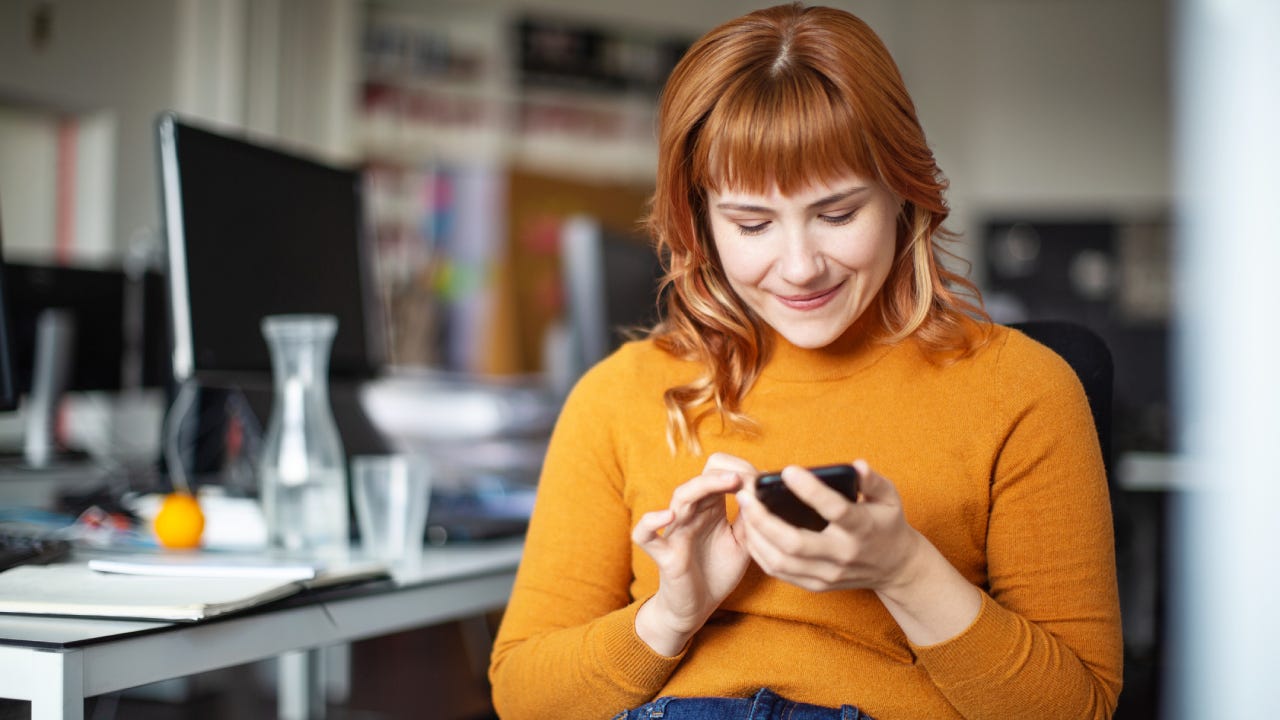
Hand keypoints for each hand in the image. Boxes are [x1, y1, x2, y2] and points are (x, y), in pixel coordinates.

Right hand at [632, 452, 754, 654]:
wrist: (697, 608)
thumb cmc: (718, 572)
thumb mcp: (743, 543)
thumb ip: (750, 519)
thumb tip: (764, 491)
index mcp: (710, 508)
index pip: (716, 473)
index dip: (737, 469)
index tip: (761, 478)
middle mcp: (691, 514)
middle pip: (700, 479)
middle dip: (724, 474)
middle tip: (748, 477)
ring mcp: (674, 531)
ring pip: (680, 498)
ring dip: (703, 485)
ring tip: (729, 482)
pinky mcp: (662, 554)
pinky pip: (644, 534)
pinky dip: (650, 521)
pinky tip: (668, 515)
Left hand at [735, 460, 980, 643]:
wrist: (895, 568)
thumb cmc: (886, 523)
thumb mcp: (889, 498)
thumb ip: (873, 481)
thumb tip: (856, 466)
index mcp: (862, 529)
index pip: (834, 510)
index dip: (810, 490)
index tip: (787, 470)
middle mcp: (842, 555)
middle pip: (795, 543)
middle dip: (763, 518)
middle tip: (746, 493)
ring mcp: (828, 574)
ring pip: (781, 561)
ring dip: (756, 535)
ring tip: (743, 508)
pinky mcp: (817, 585)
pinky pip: (780, 572)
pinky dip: (760, 552)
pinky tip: (751, 531)